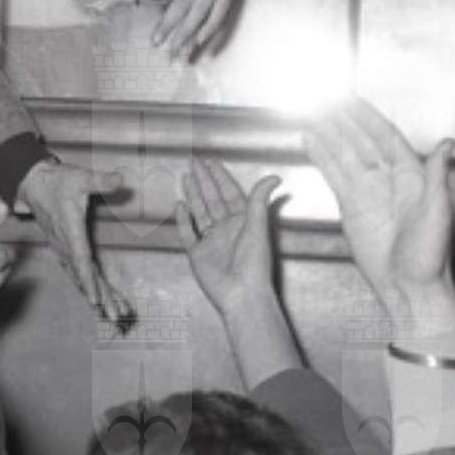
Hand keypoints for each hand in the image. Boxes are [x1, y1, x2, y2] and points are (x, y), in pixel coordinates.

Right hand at [15, 160, 134, 324]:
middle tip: (116, 318)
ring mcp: (64, 249)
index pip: (81, 259)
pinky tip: (101, 301)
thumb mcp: (81, 177)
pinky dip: (91, 287)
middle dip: (101, 298)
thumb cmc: (58, 180)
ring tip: (116, 317)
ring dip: (99, 297)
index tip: (96, 299)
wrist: (34, 184)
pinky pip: (80, 273)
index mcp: (70, 231)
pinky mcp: (65, 250)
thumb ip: (101, 181)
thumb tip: (121, 179)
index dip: (88, 280)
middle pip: (84, 276)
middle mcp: (66, 245)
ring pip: (82, 278)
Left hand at [148, 0, 243, 61]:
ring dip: (190, 36)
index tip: (154, 30)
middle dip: (172, 30)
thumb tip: (148, 0)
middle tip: (162, 47)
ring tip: (180, 54)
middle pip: (185, 8)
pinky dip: (211, 29)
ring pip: (203, 15)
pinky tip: (201, 41)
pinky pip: (221, 13)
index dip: (160, 12)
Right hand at [176, 159, 280, 320]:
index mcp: (242, 221)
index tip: (210, 161)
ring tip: (185, 177)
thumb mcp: (258, 226)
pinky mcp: (197, 254)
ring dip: (193, 194)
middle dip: (203, 180)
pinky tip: (179, 206)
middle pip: (212, 199)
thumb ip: (259, 200)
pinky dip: (183, 220)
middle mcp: (226, 229)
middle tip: (193, 162)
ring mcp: (210, 241)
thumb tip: (274, 177)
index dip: (220, 177)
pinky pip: (188, 233)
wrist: (241, 293)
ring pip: (199, 212)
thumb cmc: (253, 262)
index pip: (229, 193)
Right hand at [301, 98, 454, 320]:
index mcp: (411, 176)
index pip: (385, 137)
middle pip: (361, 140)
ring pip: (344, 154)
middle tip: (325, 98)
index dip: (367, 117)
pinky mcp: (351, 208)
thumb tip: (448, 143)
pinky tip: (311, 141)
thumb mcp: (437, 211)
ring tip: (313, 112)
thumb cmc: (430, 256)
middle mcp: (387, 180)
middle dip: (343, 119)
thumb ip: (436, 175)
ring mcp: (367, 193)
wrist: (410, 289)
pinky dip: (321, 157)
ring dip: (329, 132)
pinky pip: (334, 176)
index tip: (351, 99)